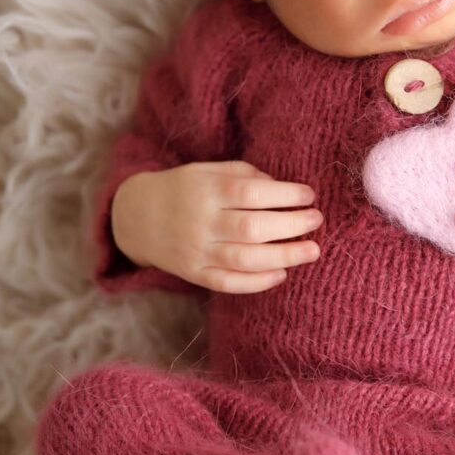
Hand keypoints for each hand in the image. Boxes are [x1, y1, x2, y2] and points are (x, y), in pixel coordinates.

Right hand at [112, 161, 322, 293]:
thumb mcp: (208, 171)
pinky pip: (229, 283)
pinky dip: (258, 282)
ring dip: (284, 256)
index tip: (309, 195)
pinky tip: (282, 273)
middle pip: (252, 228)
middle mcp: (201, 223)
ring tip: (312, 251)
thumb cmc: (185, 189)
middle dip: (291, 225)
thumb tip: (283, 189)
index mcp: (206, 191)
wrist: (138, 218)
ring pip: (245, 259)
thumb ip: (244, 176)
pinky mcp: (195, 274)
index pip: (251, 193)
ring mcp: (197, 252)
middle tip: (316, 220)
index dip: (285, 194)